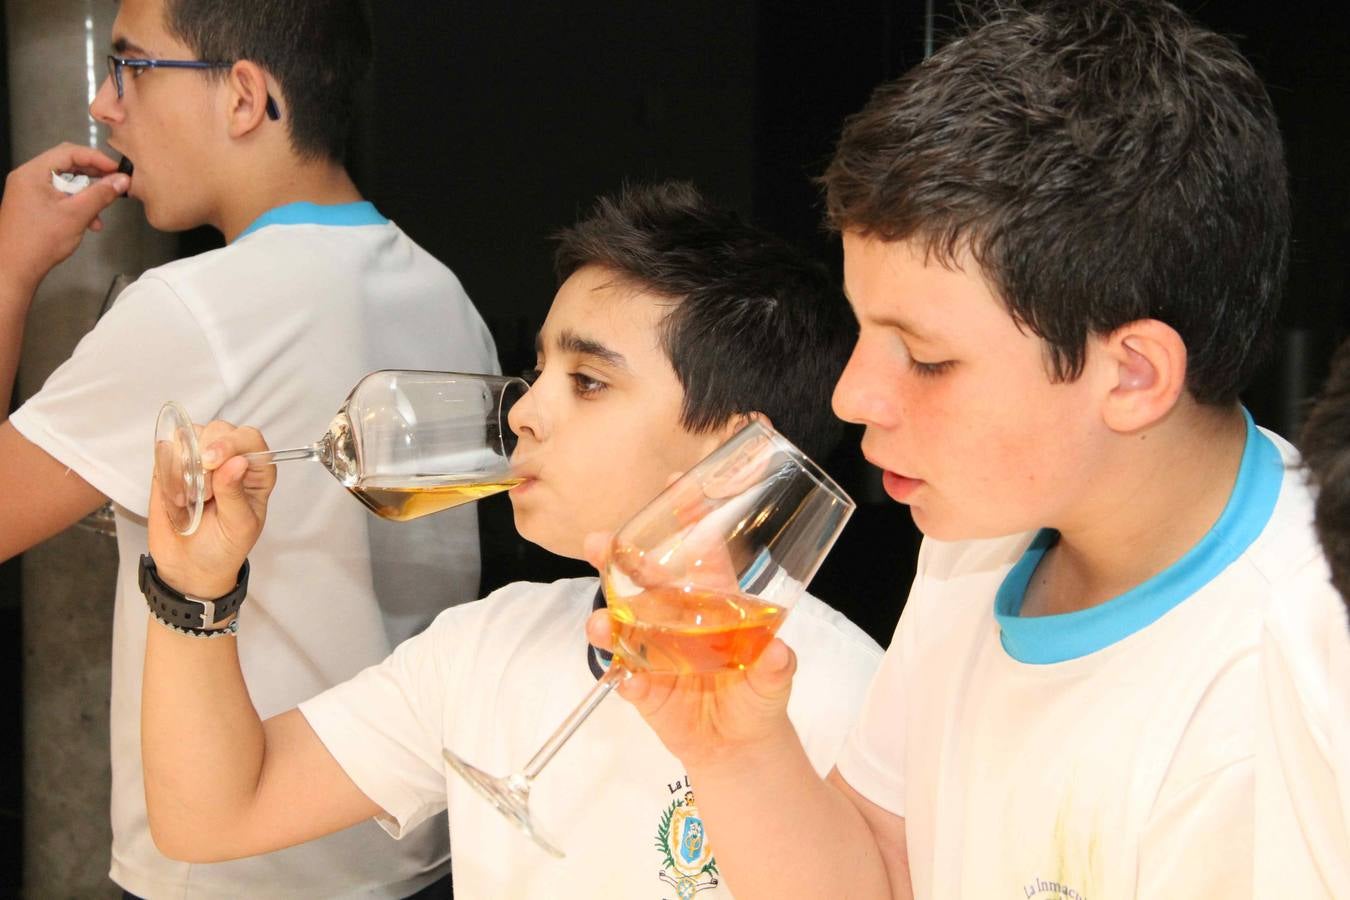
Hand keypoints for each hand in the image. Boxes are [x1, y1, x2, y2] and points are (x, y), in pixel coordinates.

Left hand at [0, 144, 128, 295]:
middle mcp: (28, 177)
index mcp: (33, 172)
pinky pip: (58, 197)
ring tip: (101, 213)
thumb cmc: (42, 239)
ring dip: (86, 195)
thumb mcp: (77, 215)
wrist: (14, 268)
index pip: (68, 152)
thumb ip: (101, 194)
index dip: (96, 158)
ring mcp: (28, 191)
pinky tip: (89, 222)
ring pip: (64, 183)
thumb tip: (123, 179)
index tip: (118, 170)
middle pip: (66, 166)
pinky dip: (75, 205)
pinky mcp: (31, 205)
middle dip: (93, 177)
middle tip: (115, 186)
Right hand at [148, 422, 274, 598]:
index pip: (250, 439)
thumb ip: (235, 494)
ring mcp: (199, 460)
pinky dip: (168, 472)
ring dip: (186, 467)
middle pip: (219, 430)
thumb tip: (236, 462)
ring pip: (190, 436)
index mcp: (256, 472)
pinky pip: (167, 451)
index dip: (232, 443)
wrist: (189, 568)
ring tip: (190, 501)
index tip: (213, 461)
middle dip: (206, 455)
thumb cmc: (224, 548)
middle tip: (202, 492)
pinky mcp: (172, 467)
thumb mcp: (238, 526)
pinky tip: (177, 499)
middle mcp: (230, 460)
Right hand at [584, 533, 799, 771]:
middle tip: (598, 543)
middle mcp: (675, 618)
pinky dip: (626, 678)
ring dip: (607, 622)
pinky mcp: (644, 690)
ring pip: (622, 627)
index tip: (673, 483)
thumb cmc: (759, 693)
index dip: (689, 517)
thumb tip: (779, 653)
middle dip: (617, 558)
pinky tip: (627, 680)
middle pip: (642, 580)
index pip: (700, 552)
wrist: (739, 746)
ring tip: (602, 624)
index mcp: (712, 601)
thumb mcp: (776, 678)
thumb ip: (778, 666)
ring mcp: (654, 652)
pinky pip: (628, 679)